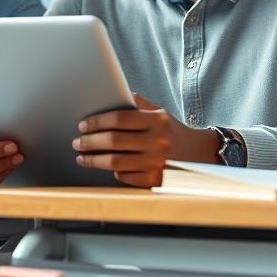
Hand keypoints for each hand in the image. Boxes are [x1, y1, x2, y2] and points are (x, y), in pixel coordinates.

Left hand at [72, 94, 220, 187]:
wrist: (199, 154)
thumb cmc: (172, 131)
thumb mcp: (160, 112)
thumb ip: (138, 105)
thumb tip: (111, 97)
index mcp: (157, 121)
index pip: (120, 119)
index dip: (97, 122)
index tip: (83, 125)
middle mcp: (158, 141)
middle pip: (113, 141)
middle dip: (90, 142)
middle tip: (78, 142)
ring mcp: (156, 162)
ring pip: (115, 162)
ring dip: (94, 160)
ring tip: (83, 157)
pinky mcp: (155, 180)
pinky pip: (125, 176)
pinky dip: (114, 171)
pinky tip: (108, 166)